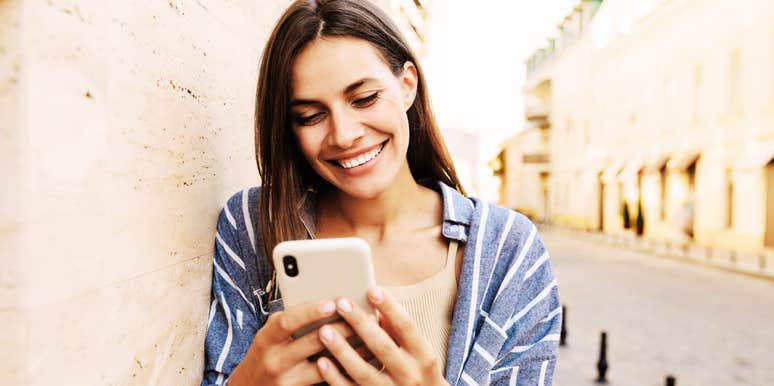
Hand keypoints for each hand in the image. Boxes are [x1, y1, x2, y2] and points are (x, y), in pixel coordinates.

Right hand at [228, 299, 367, 385]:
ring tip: (371, 337)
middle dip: (339, 329)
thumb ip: (291, 321)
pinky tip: (364, 362)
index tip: (332, 303)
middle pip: (310, 343)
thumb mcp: (270, 335)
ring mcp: (286, 381)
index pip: (286, 322)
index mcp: (266, 339)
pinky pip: (326, 382)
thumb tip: (328, 301)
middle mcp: (274, 361)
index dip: (309, 312)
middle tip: (363, 317)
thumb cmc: (267, 353)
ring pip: (324, 366)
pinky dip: (346, 371)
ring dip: (350, 351)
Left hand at [315, 287, 447, 385]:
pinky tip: (322, 362)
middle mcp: (409, 375)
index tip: (372, 289)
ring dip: (342, 350)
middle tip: (341, 303)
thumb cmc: (418, 372)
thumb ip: (399, 330)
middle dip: (360, 323)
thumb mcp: (419, 352)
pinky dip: (335, 378)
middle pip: (382, 346)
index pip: (407, 327)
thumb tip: (378, 300)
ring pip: (363, 371)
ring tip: (324, 330)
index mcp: (424, 356)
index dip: (390, 308)